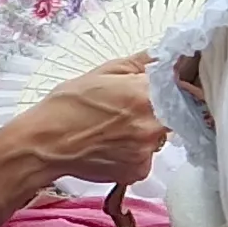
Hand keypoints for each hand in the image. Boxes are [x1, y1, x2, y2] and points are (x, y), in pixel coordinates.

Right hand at [0, 55, 165, 187]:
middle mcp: (152, 124)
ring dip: (144, 131)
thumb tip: (163, 55)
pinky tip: (111, 145)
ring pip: (159, 137)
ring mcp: (147, 150)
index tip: (162, 89)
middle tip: (128, 109)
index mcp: (146, 94)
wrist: (46, 143)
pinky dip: (133, 152)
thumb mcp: (102, 72)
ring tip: (114, 129)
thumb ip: (140, 62)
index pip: (182, 87)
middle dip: (156, 110)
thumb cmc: (67, 107)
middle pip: (173, 114)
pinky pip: (146, 158)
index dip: (173, 88)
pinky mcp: (139, 171)